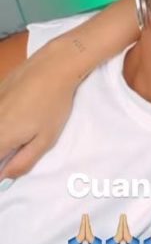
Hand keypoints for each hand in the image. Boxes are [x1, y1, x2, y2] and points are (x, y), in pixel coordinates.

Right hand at [0, 45, 74, 181]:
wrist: (53, 67)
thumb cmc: (53, 105)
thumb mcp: (45, 139)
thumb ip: (23, 162)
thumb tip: (5, 176)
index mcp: (1, 137)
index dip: (0, 168)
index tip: (9, 165)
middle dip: (2, 149)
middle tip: (17, 148)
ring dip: (4, 135)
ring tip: (22, 127)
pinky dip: (3, 118)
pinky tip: (18, 113)